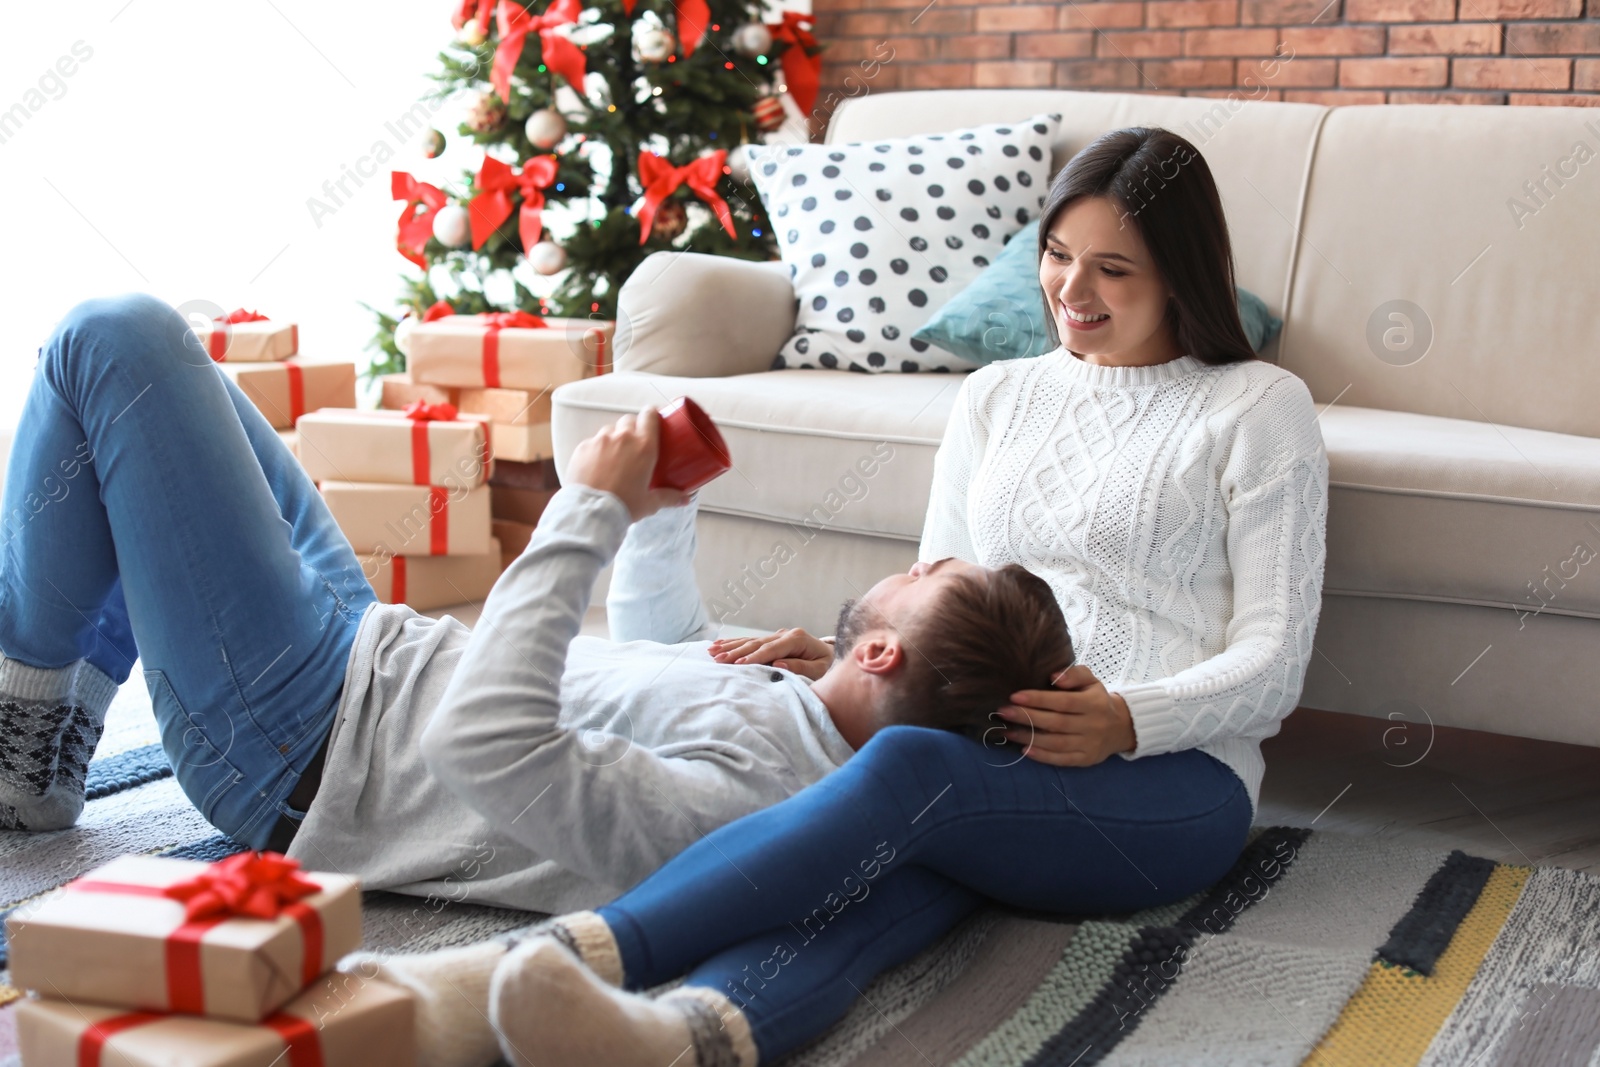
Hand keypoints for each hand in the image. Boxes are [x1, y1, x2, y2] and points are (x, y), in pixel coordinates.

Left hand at [567, 406, 690, 521]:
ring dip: (614, 438)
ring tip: (614, 456)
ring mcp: (600, 440)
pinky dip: (596, 450)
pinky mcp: (583, 448)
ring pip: (610, 430)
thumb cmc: (622, 506)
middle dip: (633, 427)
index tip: (653, 418)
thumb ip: (669, 497)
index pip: (650, 415)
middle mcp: (623, 437)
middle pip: (629, 420)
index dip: (652, 414)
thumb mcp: (650, 503)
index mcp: (644, 446)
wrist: (591, 512)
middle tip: (635, 443)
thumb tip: (685, 499)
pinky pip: (592, 442)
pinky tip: (598, 465)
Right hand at [708, 628, 834, 680]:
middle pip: (757, 643)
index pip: (772, 649)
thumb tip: (778, 664)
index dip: (755, 657)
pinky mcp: (772, 640)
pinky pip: (750, 641)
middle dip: (736, 652)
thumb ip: (801, 668)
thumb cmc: (828, 666)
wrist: (833, 657)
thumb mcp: (820, 670)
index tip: (740, 664)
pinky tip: (719, 645)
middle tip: (718, 659)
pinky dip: (734, 643)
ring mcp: (777, 635)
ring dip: (730, 646)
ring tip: (711, 651)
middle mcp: (785, 634)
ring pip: (750, 641)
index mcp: (797, 639)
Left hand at [993, 664, 1136, 766]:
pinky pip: (1062, 759)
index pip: (1063, 702)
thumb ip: (1075, 674)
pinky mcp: (1086, 759)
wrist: (1121, 727)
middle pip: (1056, 723)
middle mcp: (1093, 725)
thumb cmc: (1097, 700)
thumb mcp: (1091, 681)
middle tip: (1003, 712)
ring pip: (1056, 743)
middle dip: (1027, 717)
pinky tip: (1024, 750)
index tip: (1015, 696)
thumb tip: (1054, 676)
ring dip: (1029, 738)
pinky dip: (1042, 756)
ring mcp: (1090, 744)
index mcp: (1093, 703)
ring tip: (1007, 731)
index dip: (1038, 700)